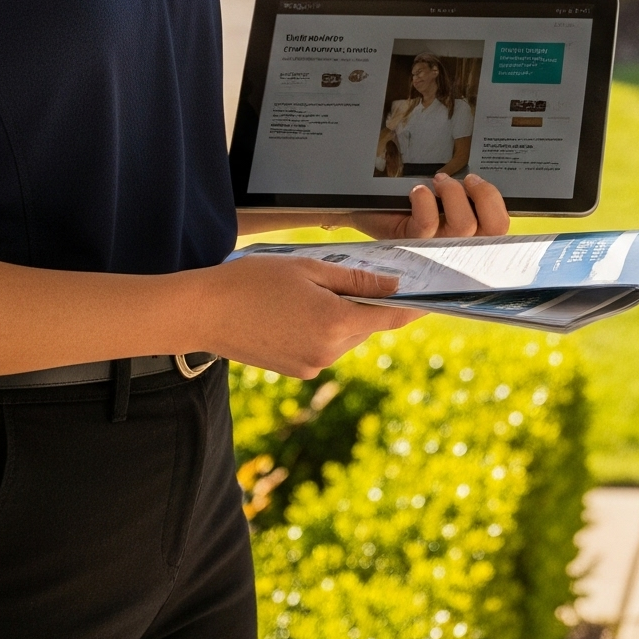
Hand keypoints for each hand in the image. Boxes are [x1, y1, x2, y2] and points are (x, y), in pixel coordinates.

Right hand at [191, 254, 422, 377]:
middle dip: (370, 302)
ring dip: (345, 315)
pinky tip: (301, 308)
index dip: (415, 305)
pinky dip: (326, 327)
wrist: (203, 313)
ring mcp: (312, 365)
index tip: (434, 296)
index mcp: (335, 323)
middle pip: (369, 325)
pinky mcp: (298, 370)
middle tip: (362, 275)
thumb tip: (395, 287)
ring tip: (316, 289)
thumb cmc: (253, 281)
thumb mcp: (310, 268)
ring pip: (348, 336)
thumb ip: (357, 280)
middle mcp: (328, 351)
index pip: (391, 316)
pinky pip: (327, 346)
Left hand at [345, 171, 509, 241]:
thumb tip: (480, 171)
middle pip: (494, 227)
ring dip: (453, 192)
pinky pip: (428, 224)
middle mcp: (460, 248)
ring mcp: (438, 251)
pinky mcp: (413, 247)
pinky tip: (417, 191)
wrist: (370, 211)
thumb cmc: (411, 205)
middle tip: (465, 179)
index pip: (501, 227)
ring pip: (463, 225)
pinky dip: (424, 200)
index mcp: (473, 236)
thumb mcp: (443, 198)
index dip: (495, 201)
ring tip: (438, 180)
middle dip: (483, 194)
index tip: (476, 180)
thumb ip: (466, 192)